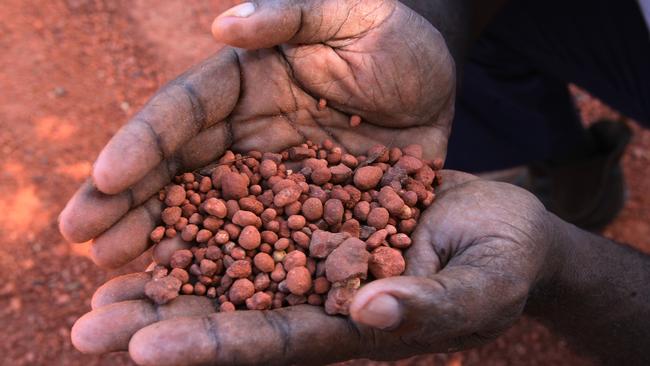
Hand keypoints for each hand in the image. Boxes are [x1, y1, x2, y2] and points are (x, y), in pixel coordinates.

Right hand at [59, 0, 455, 268]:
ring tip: (114, 274)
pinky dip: (226, 267)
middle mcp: (245, 134)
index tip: (103, 179)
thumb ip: (289, 17)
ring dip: (162, 242)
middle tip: (83, 239)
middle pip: (178, 169)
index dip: (142, 144)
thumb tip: (221, 26)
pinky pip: (260, 242)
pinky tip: (194, 295)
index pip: (182, 112)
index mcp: (243, 83)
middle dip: (130, 201)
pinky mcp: (304, 212)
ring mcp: (271, 179)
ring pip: (208, 212)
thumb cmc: (395, 39)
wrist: (438, 84)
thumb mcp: (350, 15)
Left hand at [71, 171, 557, 364]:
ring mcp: (316, 252)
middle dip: (163, 319)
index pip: (274, 343)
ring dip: (168, 266)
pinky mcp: (320, 211)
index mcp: (354, 326)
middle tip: (89, 325)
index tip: (146, 349)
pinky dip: (208, 213)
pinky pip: (256, 210)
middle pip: (233, 312)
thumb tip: (375, 310)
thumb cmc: (503, 263)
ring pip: (231, 260)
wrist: (503, 225)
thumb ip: (432, 305)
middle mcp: (322, 296)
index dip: (212, 346)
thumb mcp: (480, 287)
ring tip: (99, 266)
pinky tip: (162, 203)